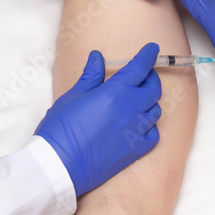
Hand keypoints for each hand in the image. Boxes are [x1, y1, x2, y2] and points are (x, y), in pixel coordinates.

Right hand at [35, 43, 161, 196]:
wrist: (58, 165)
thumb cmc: (61, 128)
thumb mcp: (72, 96)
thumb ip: (90, 76)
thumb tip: (97, 56)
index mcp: (114, 93)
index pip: (139, 68)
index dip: (148, 56)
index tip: (152, 49)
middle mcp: (130, 110)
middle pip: (153, 89)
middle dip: (151, 78)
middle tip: (144, 76)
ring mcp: (135, 131)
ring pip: (156, 111)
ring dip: (150, 103)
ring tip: (139, 101)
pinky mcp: (135, 150)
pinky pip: (153, 135)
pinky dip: (150, 127)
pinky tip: (140, 125)